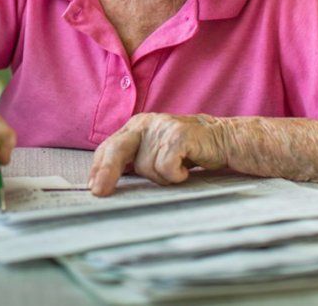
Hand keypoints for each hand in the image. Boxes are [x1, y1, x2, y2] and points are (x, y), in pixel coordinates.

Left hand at [88, 113, 227, 195]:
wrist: (224, 140)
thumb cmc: (187, 151)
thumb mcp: (156, 152)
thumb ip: (134, 160)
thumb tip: (104, 183)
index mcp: (135, 126)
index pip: (109, 146)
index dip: (99, 167)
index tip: (92, 187)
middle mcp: (145, 124)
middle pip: (117, 150)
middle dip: (106, 173)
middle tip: (99, 193)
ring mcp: (161, 128)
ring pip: (146, 167)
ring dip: (162, 177)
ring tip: (177, 169)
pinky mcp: (178, 136)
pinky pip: (166, 167)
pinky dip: (176, 175)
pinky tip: (187, 168)